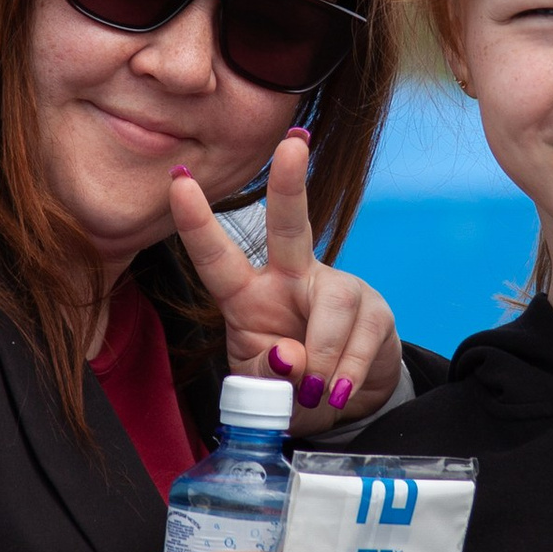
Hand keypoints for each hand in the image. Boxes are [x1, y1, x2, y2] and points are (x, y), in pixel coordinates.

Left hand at [168, 127, 401, 429]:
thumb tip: (291, 357)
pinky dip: (347, 374)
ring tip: (315, 393)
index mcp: (248, 295)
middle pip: (291, 225)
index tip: (178, 179)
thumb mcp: (261, 393)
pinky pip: (362, 339)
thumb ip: (266, 378)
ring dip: (323, 357)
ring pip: (333, 306)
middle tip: (292, 146)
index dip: (197, 222)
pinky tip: (338, 392)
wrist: (342, 405)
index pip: (218, 257)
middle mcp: (291, 279)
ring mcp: (337, 290)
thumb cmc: (288, 389)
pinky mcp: (374, 312)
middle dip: (290, 183)